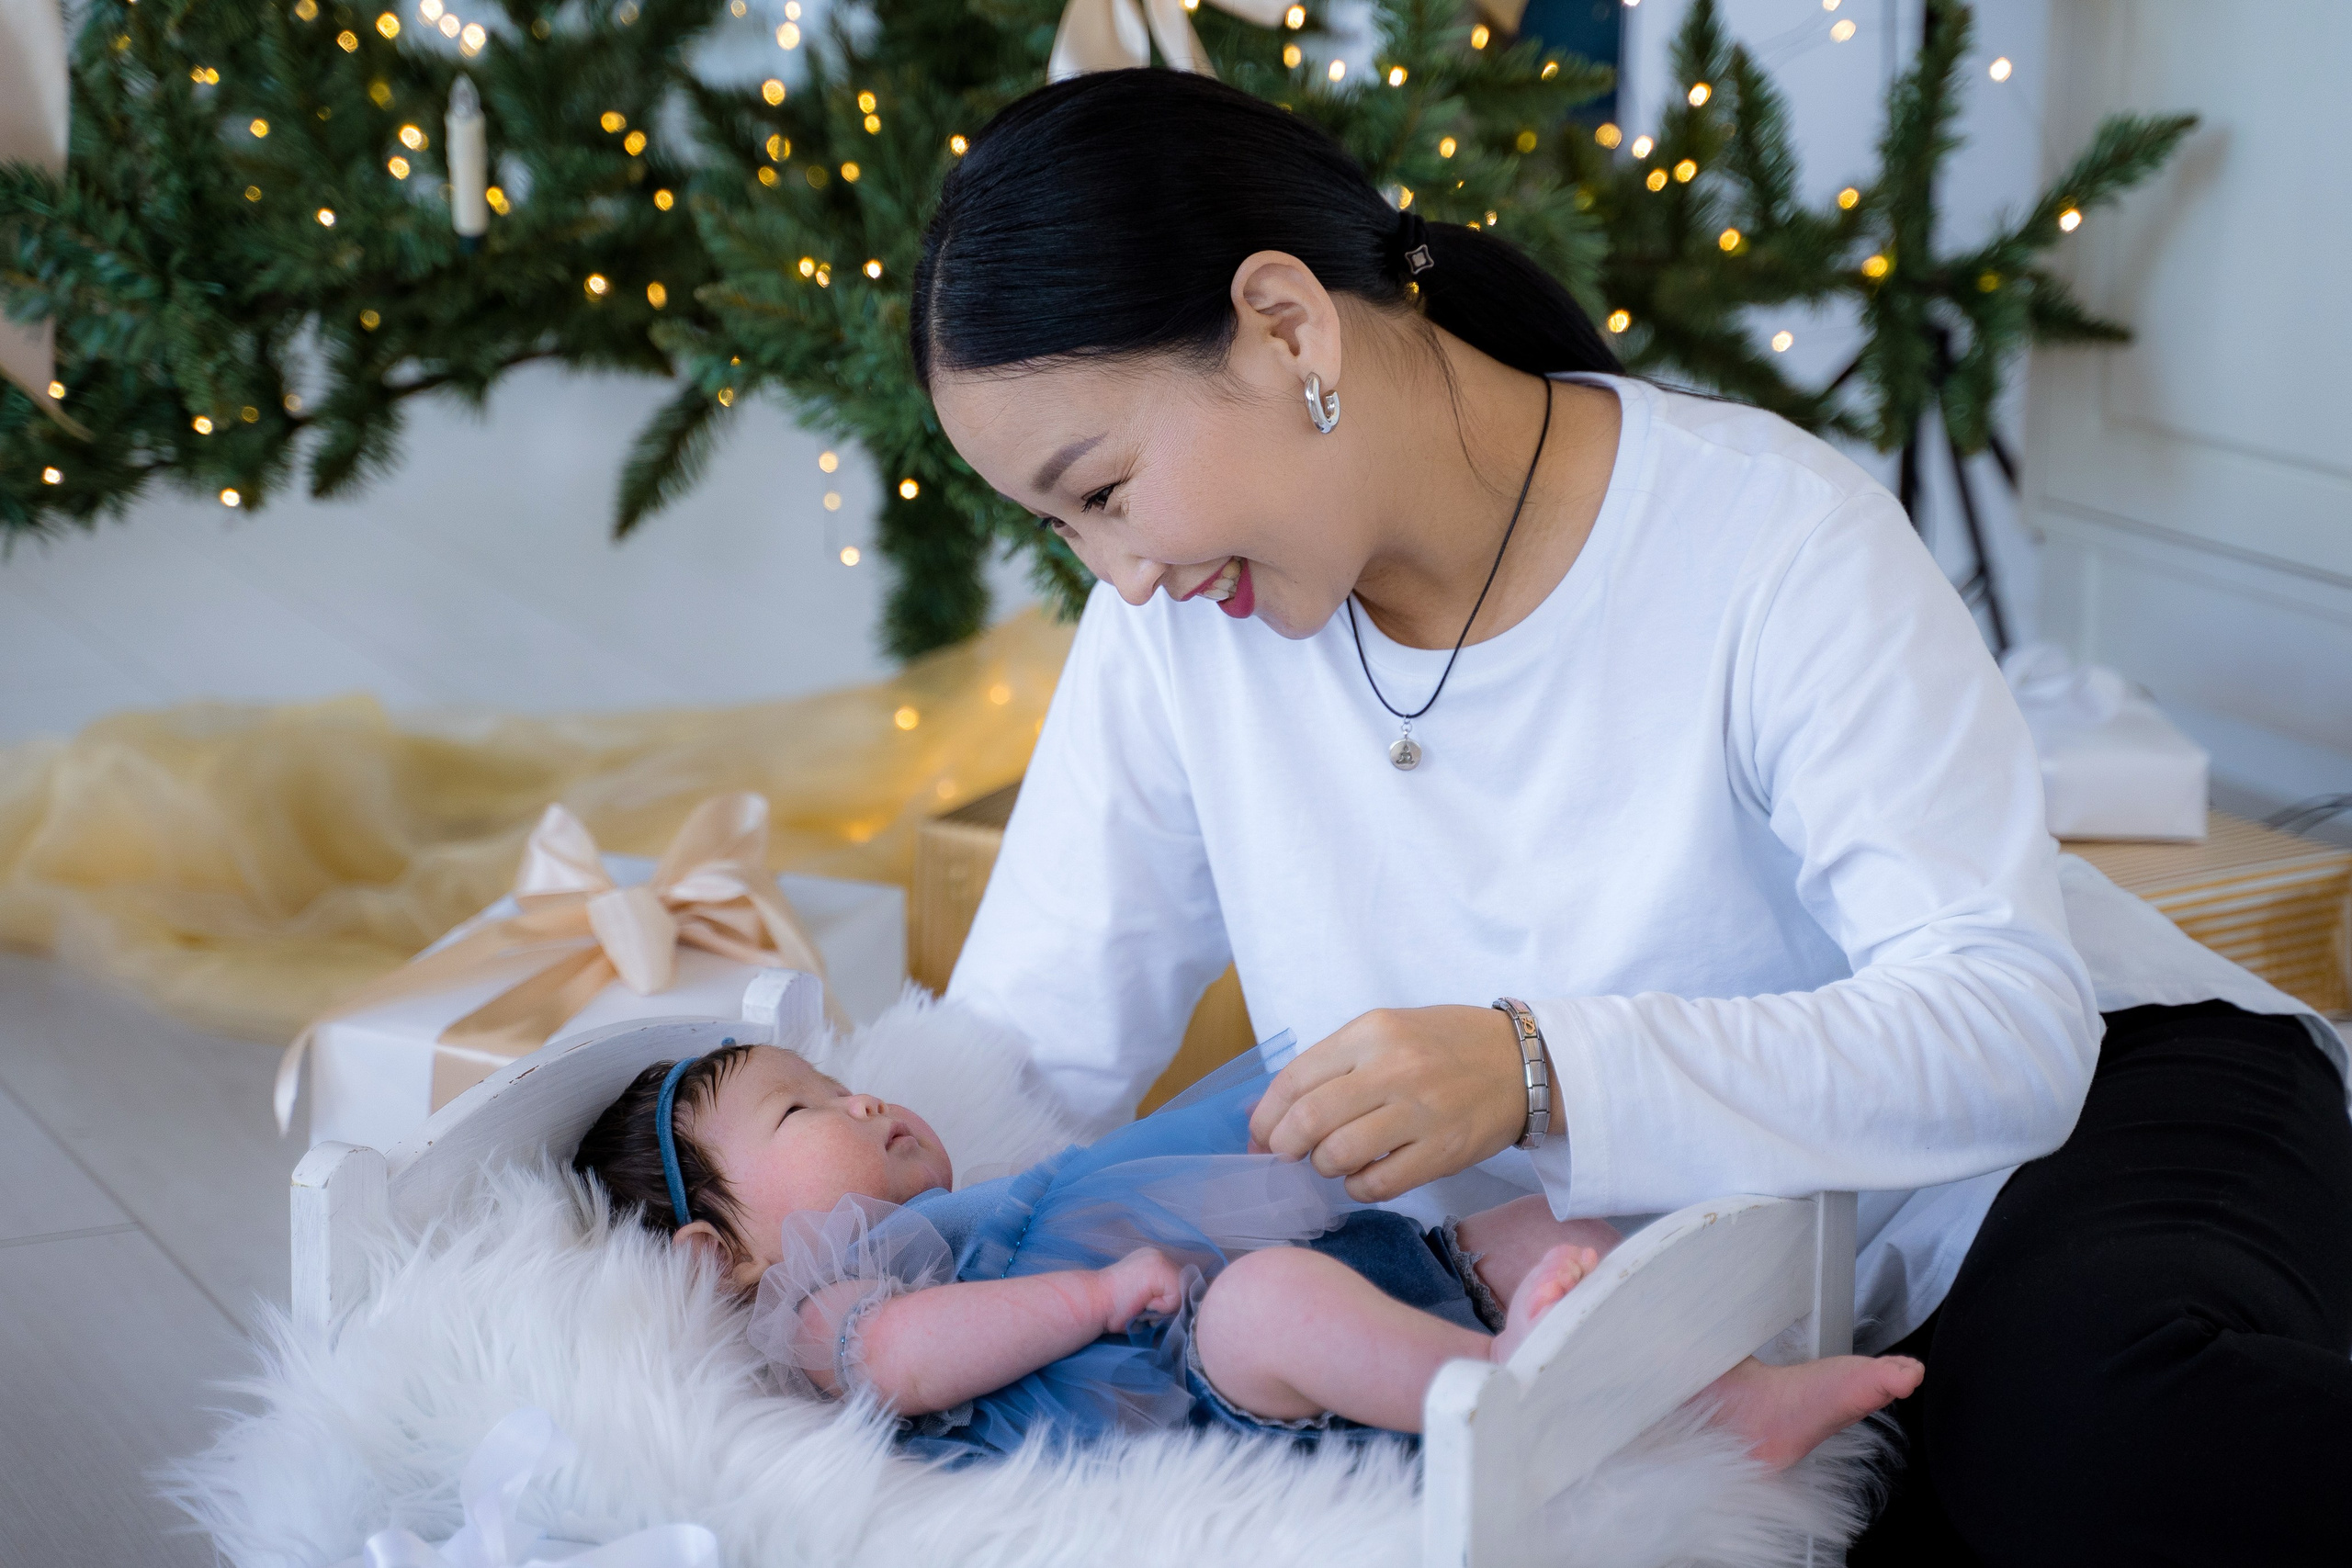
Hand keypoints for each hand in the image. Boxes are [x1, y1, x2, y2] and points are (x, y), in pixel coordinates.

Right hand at [1094, 1248, 1189, 1332]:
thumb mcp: (1142, 1299)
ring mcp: (1159, 1260)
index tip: (1145, 1305)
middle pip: (1185, 1288)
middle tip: (1143, 1306)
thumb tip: (1185, 1308)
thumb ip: (1161, 1297)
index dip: (1169, 1301)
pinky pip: (1177, 1297)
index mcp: (1152, 1262)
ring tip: (1142, 1305)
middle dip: (1169, 1303)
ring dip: (1165, 1306)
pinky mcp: (1160, 1269)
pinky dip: (1162, 1307)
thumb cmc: (1112, 1309)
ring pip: (1183, 1293)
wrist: (1092, 1303)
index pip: (1179, 1283)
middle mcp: (1158, 1256)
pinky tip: (1143, 1303)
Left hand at [1248, 1005, 1528, 1201]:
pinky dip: (1358, 1187)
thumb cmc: (1445, 1046)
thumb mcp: (1387, 1032)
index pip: (1294, 1079)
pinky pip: (1378, 1183)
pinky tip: (1364, 1176)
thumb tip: (1268, 1111)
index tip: (1259, 1136)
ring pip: (1338, 1155)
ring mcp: (1420, 1111)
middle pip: (1308, 1120)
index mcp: (1371, 1032)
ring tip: (1333, 1161)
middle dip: (1285, 1147)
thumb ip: (1333, 1065)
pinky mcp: (1443, 1151)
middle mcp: (1393, 1068)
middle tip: (1287, 1155)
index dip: (1266, 1117)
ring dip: (1324, 1166)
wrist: (1523, 1062)